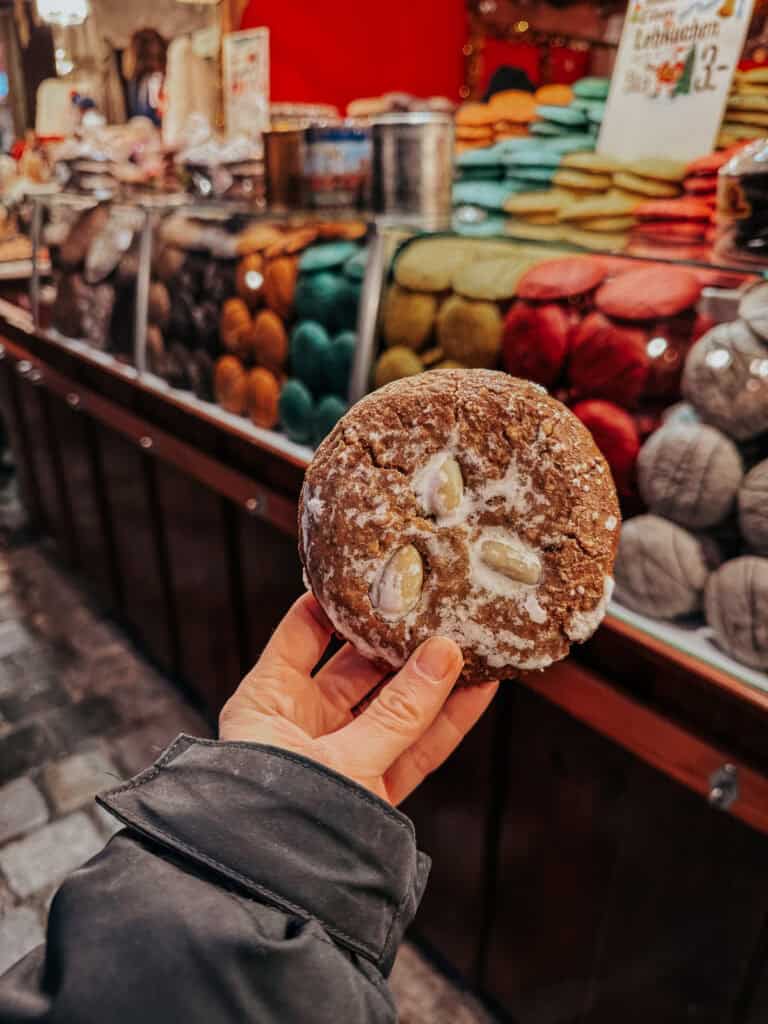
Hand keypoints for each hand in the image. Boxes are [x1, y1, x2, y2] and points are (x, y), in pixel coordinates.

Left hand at [219, 593, 497, 803]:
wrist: (276, 904)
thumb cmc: (281, 822)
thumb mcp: (342, 758)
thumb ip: (399, 710)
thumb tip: (446, 653)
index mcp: (268, 701)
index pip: (303, 632)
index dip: (338, 601)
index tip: (377, 571)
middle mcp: (303, 724)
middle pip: (358, 667)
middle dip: (400, 640)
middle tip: (439, 606)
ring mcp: (341, 756)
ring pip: (395, 707)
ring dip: (433, 680)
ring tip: (473, 641)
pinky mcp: (373, 790)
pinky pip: (414, 747)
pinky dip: (445, 722)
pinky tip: (478, 691)